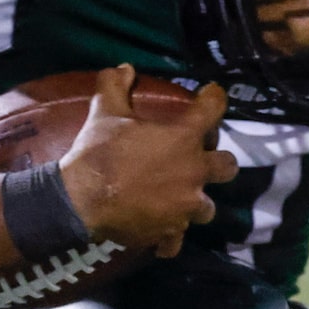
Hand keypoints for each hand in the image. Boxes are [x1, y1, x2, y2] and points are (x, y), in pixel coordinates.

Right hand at [57, 65, 237, 257]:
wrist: (81, 199)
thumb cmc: (99, 152)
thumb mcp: (105, 111)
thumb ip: (115, 85)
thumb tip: (123, 68)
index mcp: (184, 139)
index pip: (212, 110)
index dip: (214, 99)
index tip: (212, 95)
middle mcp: (194, 173)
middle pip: (227, 167)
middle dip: (220, 163)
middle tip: (204, 160)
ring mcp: (185, 207)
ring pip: (207, 208)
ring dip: (197, 202)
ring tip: (182, 199)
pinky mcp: (170, 232)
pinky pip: (177, 240)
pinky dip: (170, 237)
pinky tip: (162, 233)